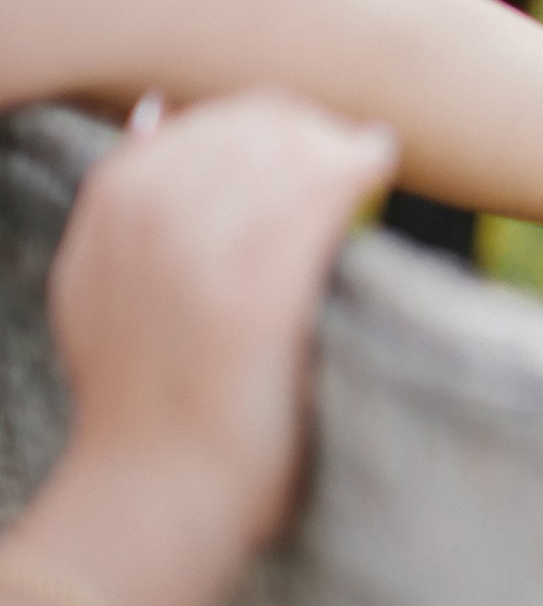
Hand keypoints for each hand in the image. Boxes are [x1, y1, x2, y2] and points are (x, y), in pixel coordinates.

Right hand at [48, 95, 398, 588]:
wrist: (154, 492)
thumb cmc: (146, 404)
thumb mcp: (99, 288)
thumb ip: (123, 209)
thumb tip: (157, 113)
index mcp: (108, 207)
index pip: (203, 122)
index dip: (267, 126)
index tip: (309, 149)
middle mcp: (145, 214)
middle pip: (248, 125)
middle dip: (309, 131)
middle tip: (349, 154)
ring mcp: (195, 248)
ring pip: (286, 149)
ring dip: (336, 147)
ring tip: (367, 164)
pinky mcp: (253, 290)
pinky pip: (318, 192)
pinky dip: (356, 167)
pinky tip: (379, 165)